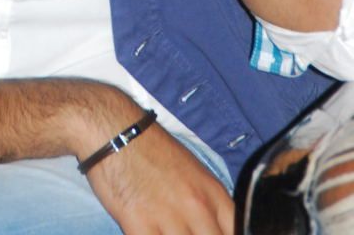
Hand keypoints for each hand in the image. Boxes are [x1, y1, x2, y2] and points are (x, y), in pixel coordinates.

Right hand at [87, 122, 234, 234]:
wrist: (114, 130)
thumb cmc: (151, 148)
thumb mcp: (192, 172)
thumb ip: (208, 206)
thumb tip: (214, 231)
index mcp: (213, 193)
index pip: (239, 232)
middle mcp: (197, 207)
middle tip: (182, 234)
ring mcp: (170, 217)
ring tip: (163, 232)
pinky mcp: (139, 225)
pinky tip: (147, 234)